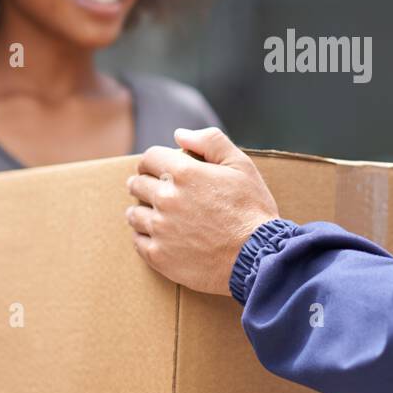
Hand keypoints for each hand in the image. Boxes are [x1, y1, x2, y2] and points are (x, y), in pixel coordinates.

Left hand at [126, 127, 279, 294]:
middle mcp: (166, 199)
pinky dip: (145, 237)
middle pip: (137, 184)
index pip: (149, 158)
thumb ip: (210, 142)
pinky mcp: (159, 256)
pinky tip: (158, 237)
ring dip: (142, 211)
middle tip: (153, 190)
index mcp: (184, 173)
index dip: (153, 161)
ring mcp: (160, 229)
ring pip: (134, 214)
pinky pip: (138, 242)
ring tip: (154, 215)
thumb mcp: (241, 165)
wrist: (258, 256)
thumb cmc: (252, 209)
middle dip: (143, 183)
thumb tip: (180, 135)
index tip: (156, 168)